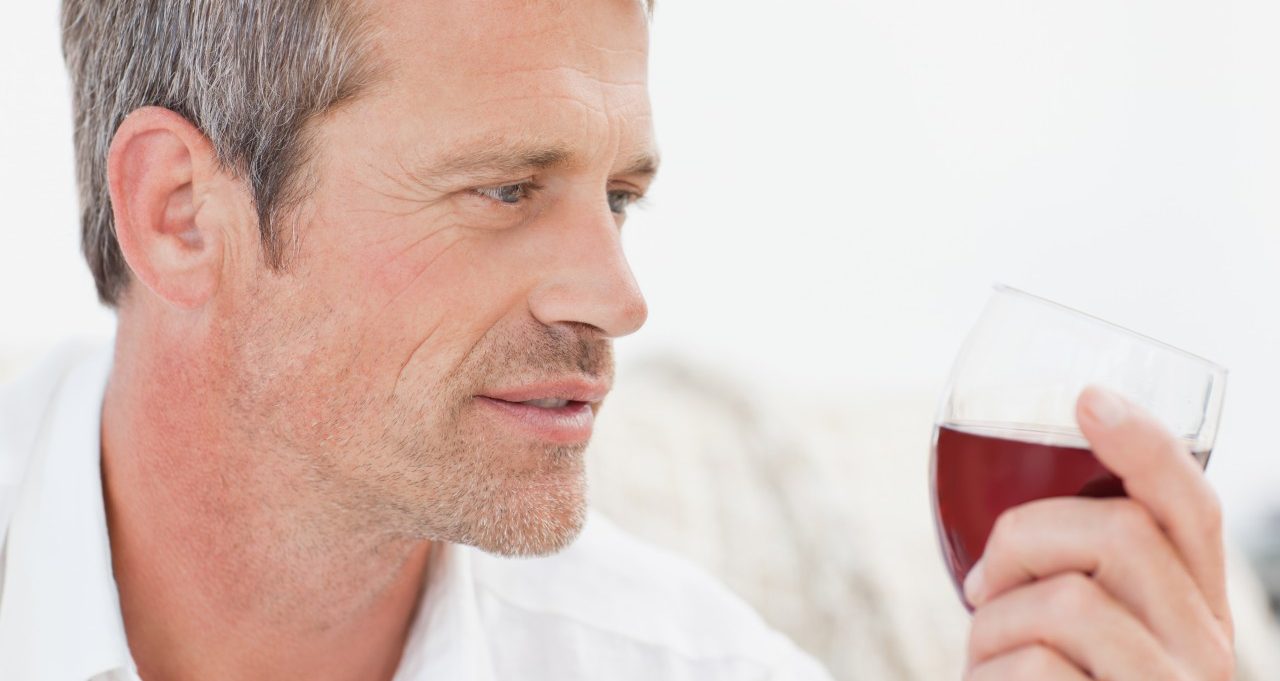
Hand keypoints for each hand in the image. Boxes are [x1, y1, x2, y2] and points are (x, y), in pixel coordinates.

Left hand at [961, 386, 1234, 679]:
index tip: (1088, 398)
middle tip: (983, 588)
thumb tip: (1014, 503)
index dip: (1146, 447)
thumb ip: (1072, 574)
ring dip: (995, 622)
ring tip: (987, 660)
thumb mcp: (1070, 636)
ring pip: (1072, 600)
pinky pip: (1037, 666)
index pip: (1192, 510)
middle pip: (1123, 532)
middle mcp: (1204, 649)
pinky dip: (988, 675)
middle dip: (1022, 538)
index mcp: (1193, 612)